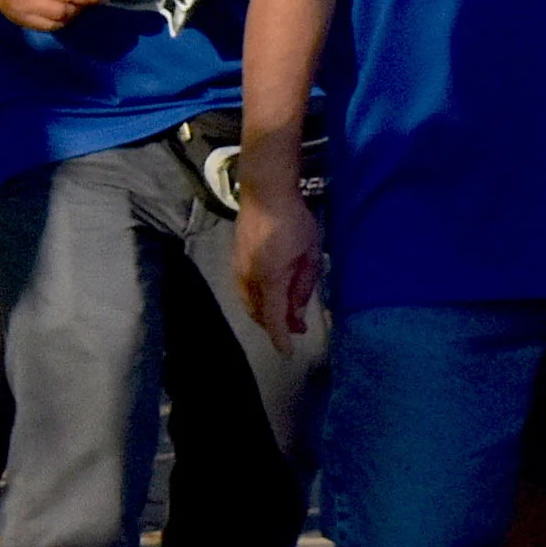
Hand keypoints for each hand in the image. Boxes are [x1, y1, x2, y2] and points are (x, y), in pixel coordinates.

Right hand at [236, 183, 321, 352]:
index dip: (281, 338)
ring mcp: (238, 270)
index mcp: (270, 278)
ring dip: (265, 316)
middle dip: (275, 327)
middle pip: (259, 314)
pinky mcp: (235, 262)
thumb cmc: (295, 221)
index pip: (273, 318)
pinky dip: (257, 304)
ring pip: (249, 305)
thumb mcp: (310, 255)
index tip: (288, 353)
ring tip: (285, 317)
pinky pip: (244, 293)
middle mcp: (249, 278)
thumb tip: (297, 316)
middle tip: (296, 330)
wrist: (265, 193)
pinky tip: (270, 300)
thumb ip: (303, 287)